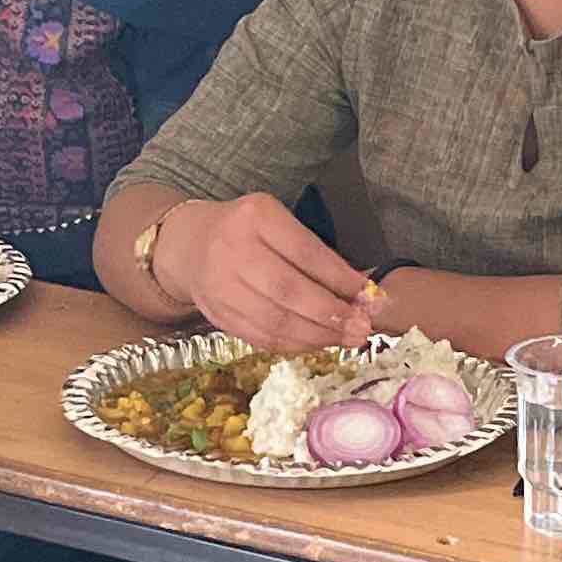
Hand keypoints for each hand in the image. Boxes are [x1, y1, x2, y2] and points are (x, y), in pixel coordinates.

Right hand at [153, 193, 374, 351]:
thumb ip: (317, 256)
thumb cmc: (248, 233)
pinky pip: (261, 337)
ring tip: (347, 339)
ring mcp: (220, 285)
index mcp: (257, 218)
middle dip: (332, 315)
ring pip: (276, 320)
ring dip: (318, 336)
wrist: (190, 245)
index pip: (307, 252)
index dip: (341, 279)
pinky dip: (295, 344)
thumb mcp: (280, 224)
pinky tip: (317, 342)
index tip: (371, 297)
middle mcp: (233, 250)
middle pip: (289, 291)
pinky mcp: (217, 315)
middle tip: (362, 328)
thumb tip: (363, 294)